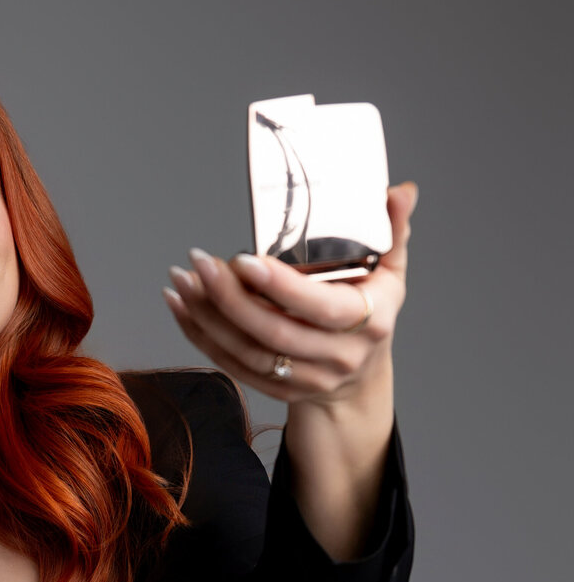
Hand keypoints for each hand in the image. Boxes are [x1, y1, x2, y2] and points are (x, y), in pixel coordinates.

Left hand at [162, 181, 417, 410]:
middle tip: (198, 261)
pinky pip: (231, 365)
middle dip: (230, 297)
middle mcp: (337, 357)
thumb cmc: (371, 314)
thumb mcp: (390, 273)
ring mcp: (305, 378)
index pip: (320, 307)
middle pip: (274, 332)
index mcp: (369, 322)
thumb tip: (401, 192)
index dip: (279, 286)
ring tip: (181, 278)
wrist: (359, 380)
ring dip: (207, 315)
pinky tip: (181, 305)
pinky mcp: (277, 390)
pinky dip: (201, 335)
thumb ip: (392, 231)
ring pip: (246, 351)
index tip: (243, 259)